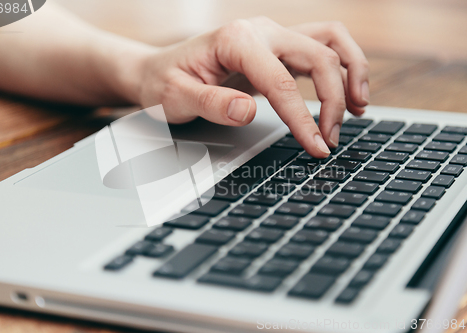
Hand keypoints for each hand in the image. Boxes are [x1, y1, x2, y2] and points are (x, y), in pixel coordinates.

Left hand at [129, 17, 369, 157]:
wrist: (159, 71)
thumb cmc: (166, 83)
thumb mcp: (177, 98)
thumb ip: (212, 104)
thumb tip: (249, 111)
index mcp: (236, 40)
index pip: (283, 82)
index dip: (304, 118)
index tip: (316, 147)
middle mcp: (260, 31)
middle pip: (319, 56)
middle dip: (333, 100)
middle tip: (330, 140)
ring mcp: (272, 36)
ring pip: (330, 41)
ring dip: (352, 72)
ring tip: (359, 108)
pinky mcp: (277, 48)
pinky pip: (321, 47)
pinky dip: (342, 66)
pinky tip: (348, 93)